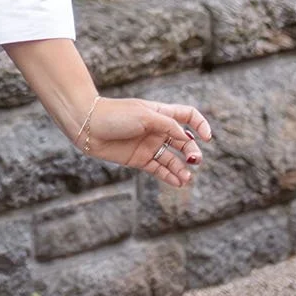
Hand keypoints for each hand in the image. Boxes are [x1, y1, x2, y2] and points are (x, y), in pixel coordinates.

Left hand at [74, 97, 211, 187]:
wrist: (87, 125)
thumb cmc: (115, 114)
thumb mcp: (145, 116)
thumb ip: (168, 126)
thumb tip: (187, 138)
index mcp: (160, 113)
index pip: (188, 116)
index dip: (200, 125)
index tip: (207, 137)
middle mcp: (157, 130)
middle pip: (183, 141)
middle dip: (192, 151)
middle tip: (193, 160)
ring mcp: (148, 145)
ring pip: (172, 158)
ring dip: (182, 168)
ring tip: (186, 178)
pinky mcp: (139, 159)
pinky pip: (159, 169)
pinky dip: (170, 176)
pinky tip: (178, 182)